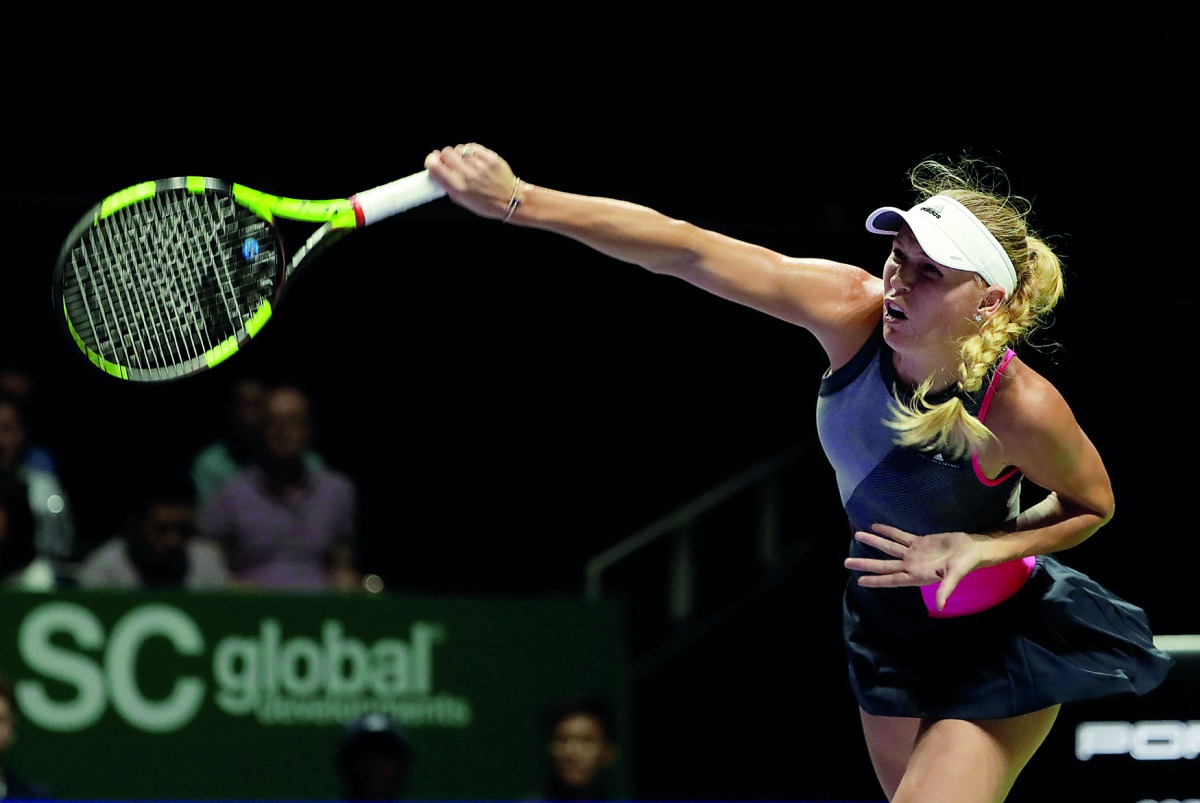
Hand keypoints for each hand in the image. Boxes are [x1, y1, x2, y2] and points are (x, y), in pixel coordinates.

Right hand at [425, 142, 521, 221]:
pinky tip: (472, 158)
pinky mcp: (488, 157)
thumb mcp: (463, 200)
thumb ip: (449, 185)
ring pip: (458, 149)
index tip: (432, 161)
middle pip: (445, 154)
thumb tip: (437, 170)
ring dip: (458, 154)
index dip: (430, 161)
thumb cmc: (486, 203)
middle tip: (449, 162)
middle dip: (444, 157)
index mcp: (458, 188)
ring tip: (464, 162)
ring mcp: (478, 164)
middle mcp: (467, 175)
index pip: (434, 167)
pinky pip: (471, 146)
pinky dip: (469, 151)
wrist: (510, 200)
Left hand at [843, 523, 984, 611]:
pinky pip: (900, 536)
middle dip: (865, 563)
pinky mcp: (920, 542)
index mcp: (917, 575)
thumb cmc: (965, 564)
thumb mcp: (955, 576)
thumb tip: (940, 606)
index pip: (892, 579)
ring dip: (874, 542)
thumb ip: (946, 590)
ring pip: (889, 547)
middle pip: (884, 564)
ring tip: (857, 535)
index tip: (859, 582)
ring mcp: (914, 553)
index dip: (876, 581)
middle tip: (846, 563)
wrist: (974, 549)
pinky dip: (888, 531)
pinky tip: (876, 526)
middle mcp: (912, 565)